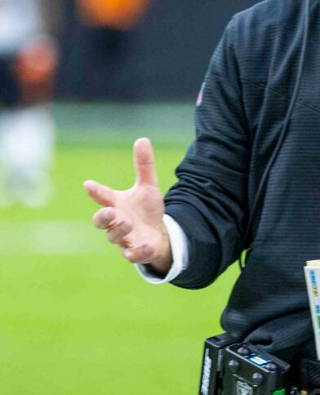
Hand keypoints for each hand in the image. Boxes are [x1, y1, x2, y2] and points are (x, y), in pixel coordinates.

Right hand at [85, 137, 171, 273]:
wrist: (157, 234)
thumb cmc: (146, 210)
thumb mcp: (148, 187)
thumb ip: (144, 166)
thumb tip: (142, 139)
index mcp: (117, 204)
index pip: (103, 196)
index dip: (96, 191)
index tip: (88, 184)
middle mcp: (117, 221)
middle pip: (101, 221)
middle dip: (102, 217)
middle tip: (109, 211)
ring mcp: (125, 238)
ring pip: (115, 237)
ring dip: (119, 230)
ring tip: (127, 222)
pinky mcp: (136, 251)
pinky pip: (133, 255)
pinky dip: (138, 252)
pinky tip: (145, 247)